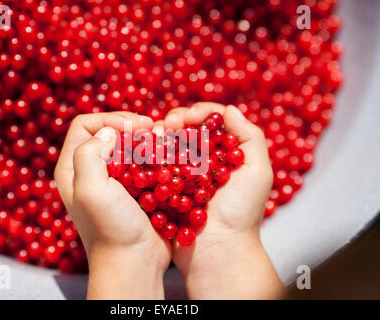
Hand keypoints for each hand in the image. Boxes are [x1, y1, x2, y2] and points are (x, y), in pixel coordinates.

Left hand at [54, 112, 170, 298]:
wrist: (134, 261)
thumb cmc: (110, 228)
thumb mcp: (90, 189)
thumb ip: (90, 153)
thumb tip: (110, 131)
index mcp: (72, 168)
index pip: (85, 124)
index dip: (110, 119)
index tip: (135, 126)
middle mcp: (91, 171)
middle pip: (108, 132)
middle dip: (131, 126)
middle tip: (152, 129)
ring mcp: (114, 180)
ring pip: (129, 145)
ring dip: (146, 140)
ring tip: (163, 141)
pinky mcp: (135, 189)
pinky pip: (144, 162)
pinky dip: (156, 156)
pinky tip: (168, 157)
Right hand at [157, 102, 283, 298]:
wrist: (218, 251)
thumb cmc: (241, 213)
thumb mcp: (258, 172)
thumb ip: (250, 137)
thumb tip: (230, 110)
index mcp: (225, 152)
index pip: (211, 121)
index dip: (199, 113)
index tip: (187, 119)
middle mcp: (203, 160)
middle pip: (187, 129)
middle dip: (175, 121)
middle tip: (167, 125)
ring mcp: (182, 174)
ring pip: (168, 144)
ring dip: (160, 136)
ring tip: (154, 137)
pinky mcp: (165, 188)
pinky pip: (155, 166)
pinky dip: (150, 156)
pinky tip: (146, 153)